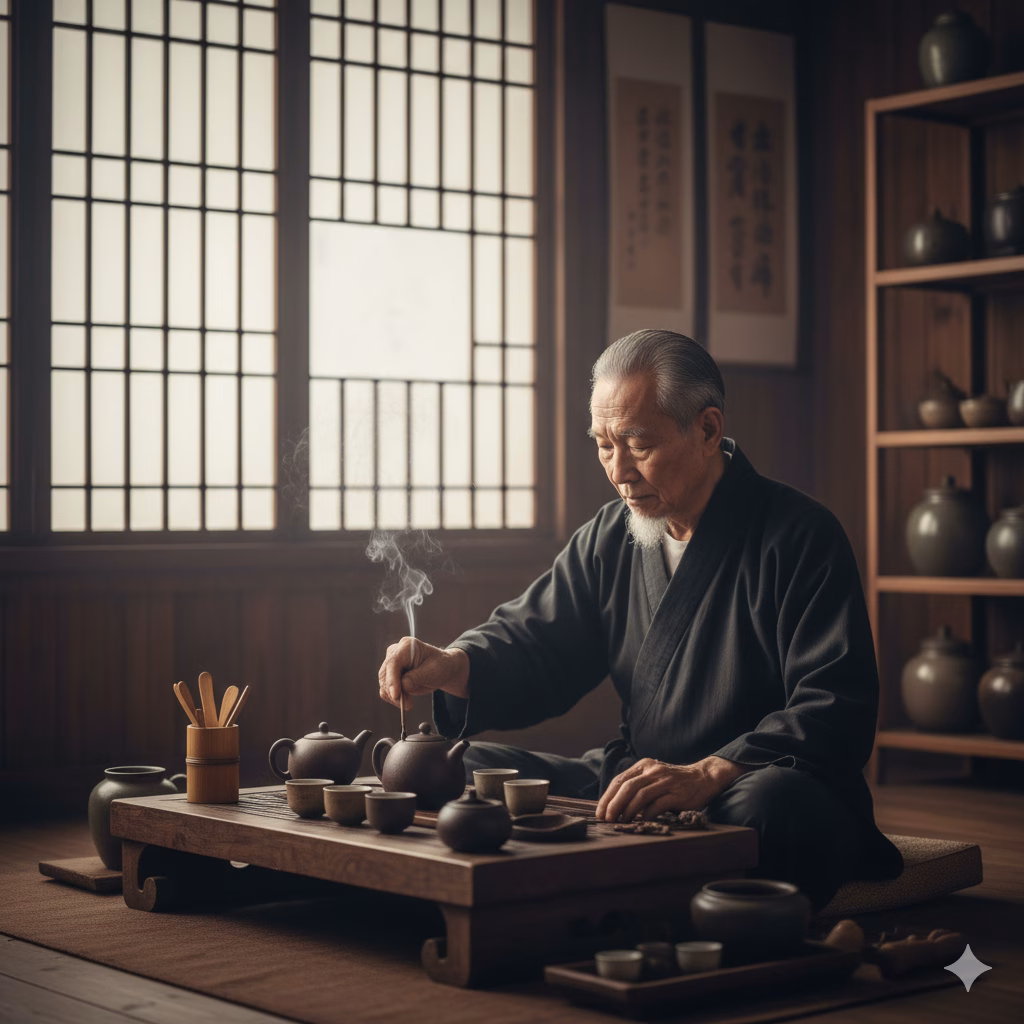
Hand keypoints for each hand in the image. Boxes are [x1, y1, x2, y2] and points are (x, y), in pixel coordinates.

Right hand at [378, 638, 469, 710]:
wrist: (442, 669)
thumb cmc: (440, 666)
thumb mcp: (433, 671)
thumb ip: (417, 677)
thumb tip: (402, 686)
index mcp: (406, 646)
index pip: (394, 662)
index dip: (392, 679)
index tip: (396, 695)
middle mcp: (395, 652)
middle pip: (385, 674)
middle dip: (394, 692)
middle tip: (408, 705)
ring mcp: (391, 664)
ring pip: (384, 684)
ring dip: (394, 697)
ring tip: (409, 703)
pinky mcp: (390, 676)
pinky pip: (385, 690)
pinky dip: (393, 699)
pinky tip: (405, 701)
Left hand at [595, 756, 749, 821]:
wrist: (704, 778)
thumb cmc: (673, 782)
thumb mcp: (653, 777)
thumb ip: (637, 785)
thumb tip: (613, 805)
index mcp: (644, 765)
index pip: (619, 780)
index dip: (607, 797)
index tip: (600, 812)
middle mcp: (653, 771)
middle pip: (627, 787)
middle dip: (613, 804)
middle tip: (606, 819)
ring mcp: (665, 781)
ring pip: (640, 795)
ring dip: (627, 810)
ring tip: (620, 822)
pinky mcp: (676, 793)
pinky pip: (657, 804)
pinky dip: (646, 814)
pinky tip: (641, 821)